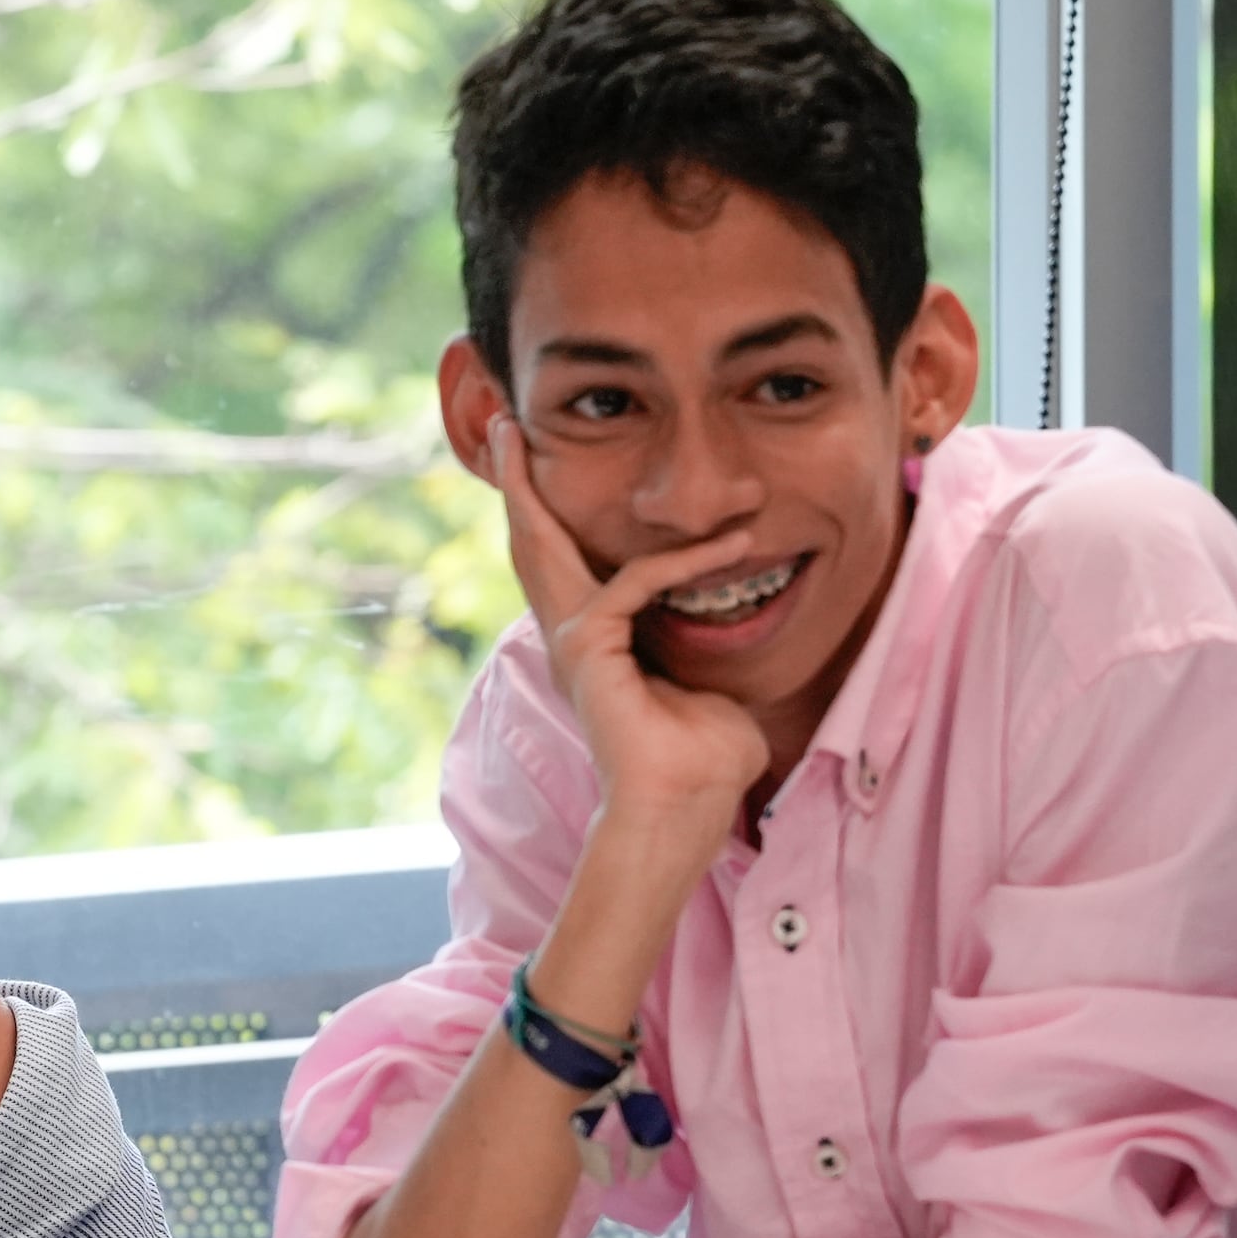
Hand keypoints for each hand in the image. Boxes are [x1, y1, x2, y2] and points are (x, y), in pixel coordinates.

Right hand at [484, 422, 770, 844]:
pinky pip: (633, 584)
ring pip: (542, 547)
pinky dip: (682, 563)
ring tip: (516, 436)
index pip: (569, 562)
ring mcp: (573, 641)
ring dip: (530, 489)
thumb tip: (732, 619)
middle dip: (516, 483)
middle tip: (503, 427)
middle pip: (531, 544)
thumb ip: (705, 645)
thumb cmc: (705, 762)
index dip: (554, 512)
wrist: (683, 810)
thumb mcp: (711, 683)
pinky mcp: (589, 648)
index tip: (551, 467)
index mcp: (596, 644)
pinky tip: (729, 548)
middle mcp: (572, 636)